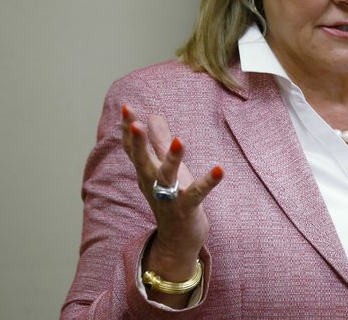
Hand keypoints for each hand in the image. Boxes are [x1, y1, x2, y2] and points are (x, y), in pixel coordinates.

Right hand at [121, 104, 223, 282]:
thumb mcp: (164, 167)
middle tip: (136, 123)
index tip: (127, 108)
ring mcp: (169, 197)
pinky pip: (197, 194)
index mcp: (146, 172)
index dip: (129, 130)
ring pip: (167, 177)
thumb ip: (158, 141)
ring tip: (181, 140)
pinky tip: (220, 170)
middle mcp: (153, 184)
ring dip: (172, 159)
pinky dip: (208, 182)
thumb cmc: (172, 197)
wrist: (178, 239)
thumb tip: (152, 116)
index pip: (133, 149)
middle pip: (142, 161)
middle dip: (138, 143)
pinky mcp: (187, 208)